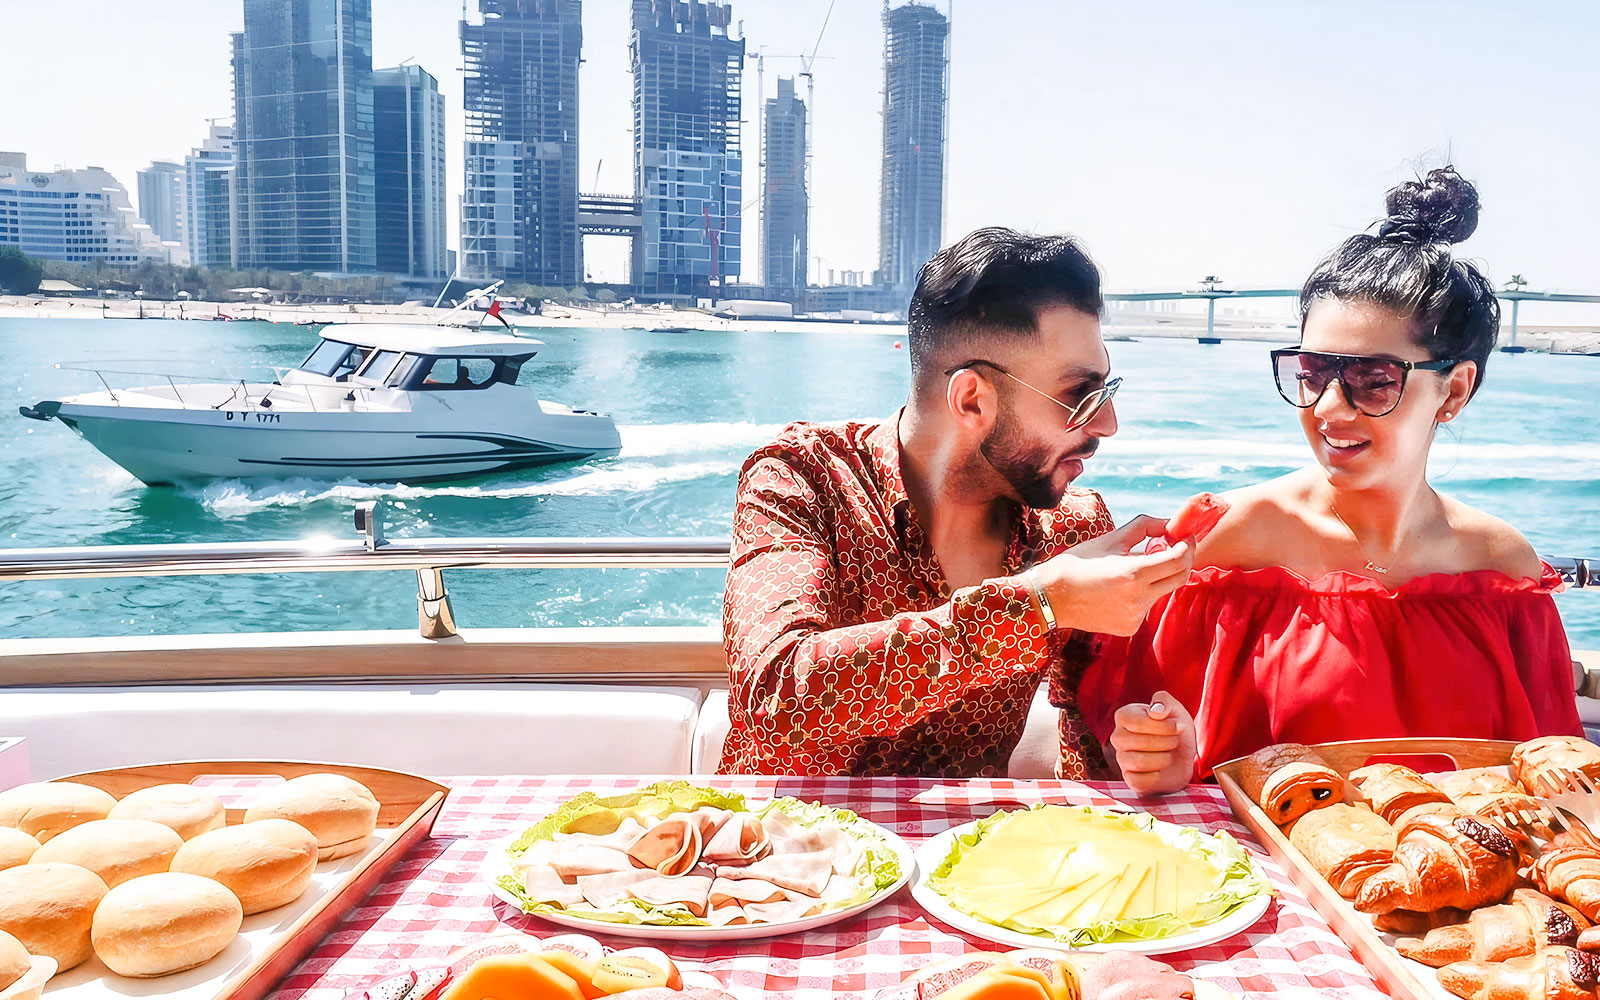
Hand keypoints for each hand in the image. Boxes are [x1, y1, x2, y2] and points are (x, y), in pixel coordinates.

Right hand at [1029, 516, 1194, 635]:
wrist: (1050, 598)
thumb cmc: (1077, 564)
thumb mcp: (1110, 540)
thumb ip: (1144, 527)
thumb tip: (1169, 523)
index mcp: (1133, 573)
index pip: (1178, 559)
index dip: (1187, 546)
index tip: (1185, 537)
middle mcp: (1138, 598)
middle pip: (1180, 578)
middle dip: (1182, 560)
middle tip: (1176, 548)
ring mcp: (1135, 616)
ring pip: (1162, 592)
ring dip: (1158, 577)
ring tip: (1133, 568)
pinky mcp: (1130, 627)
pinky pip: (1146, 606)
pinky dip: (1141, 594)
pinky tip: (1118, 590)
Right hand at [1109, 691, 1197, 795]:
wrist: (1183, 758)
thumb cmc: (1176, 732)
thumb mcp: (1176, 711)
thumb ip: (1165, 702)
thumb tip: (1155, 710)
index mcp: (1124, 716)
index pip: (1136, 722)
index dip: (1163, 726)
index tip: (1179, 726)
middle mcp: (1118, 737)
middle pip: (1139, 742)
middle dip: (1167, 742)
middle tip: (1175, 741)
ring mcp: (1122, 759)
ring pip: (1139, 762)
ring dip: (1164, 759)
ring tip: (1170, 755)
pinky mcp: (1129, 779)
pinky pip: (1139, 781)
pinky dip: (1157, 777)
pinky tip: (1161, 771)